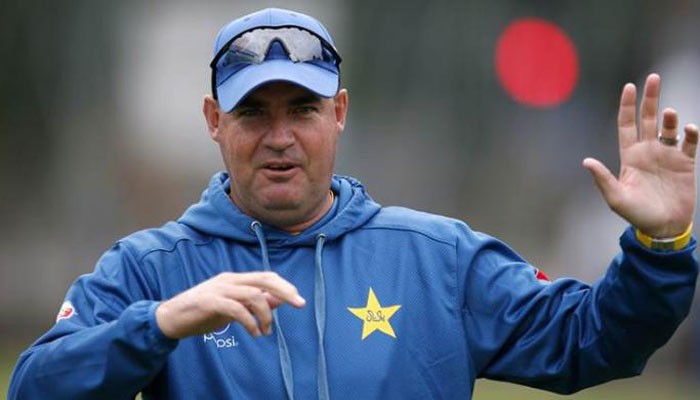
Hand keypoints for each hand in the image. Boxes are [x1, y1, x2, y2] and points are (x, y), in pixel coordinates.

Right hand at [155, 272, 305, 338]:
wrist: (170, 318)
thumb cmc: (203, 313)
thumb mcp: (233, 308)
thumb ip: (254, 303)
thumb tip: (279, 300)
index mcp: (235, 279)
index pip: (266, 276)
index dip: (284, 286)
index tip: (298, 299)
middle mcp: (229, 280)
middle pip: (264, 279)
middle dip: (285, 291)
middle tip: (299, 304)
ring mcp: (219, 289)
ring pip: (253, 295)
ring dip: (265, 315)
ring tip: (265, 331)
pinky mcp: (209, 302)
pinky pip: (236, 309)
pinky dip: (250, 322)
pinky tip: (254, 333)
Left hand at [583, 73, 697, 237]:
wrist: (663, 227)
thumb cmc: (637, 214)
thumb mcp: (616, 198)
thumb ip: (603, 179)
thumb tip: (586, 161)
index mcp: (630, 156)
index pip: (627, 125)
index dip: (628, 106)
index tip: (629, 86)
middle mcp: (648, 151)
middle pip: (648, 119)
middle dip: (650, 98)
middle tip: (654, 78)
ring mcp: (667, 156)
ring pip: (669, 128)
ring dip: (670, 119)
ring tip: (669, 113)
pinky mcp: (685, 164)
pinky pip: (690, 143)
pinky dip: (691, 134)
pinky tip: (689, 130)